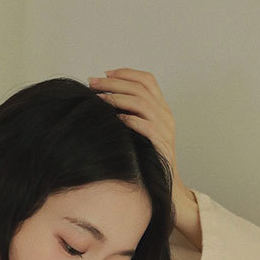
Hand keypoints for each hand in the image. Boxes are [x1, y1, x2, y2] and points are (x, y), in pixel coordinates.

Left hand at [88, 67, 190, 204]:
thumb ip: (131, 115)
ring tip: (98, 98)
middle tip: (92, 83)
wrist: (166, 185)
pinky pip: (145, 125)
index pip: (148, 80)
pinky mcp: (161, 143)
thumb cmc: (148, 160)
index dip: (126, 73)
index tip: (105, 73)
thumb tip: (103, 100)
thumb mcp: (140, 133)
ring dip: (118, 98)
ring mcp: (165, 129)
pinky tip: (114, 118)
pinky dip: (129, 119)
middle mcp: (166, 115)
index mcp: (162, 109)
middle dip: (114, 83)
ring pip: (142, 102)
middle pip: (141, 88)